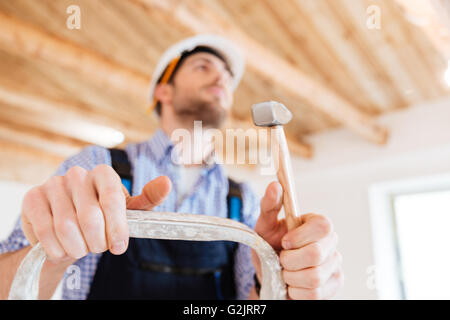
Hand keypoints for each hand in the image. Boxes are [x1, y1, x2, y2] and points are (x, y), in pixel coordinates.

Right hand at [21, 164, 171, 262]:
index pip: (112, 199)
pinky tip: (62, 249)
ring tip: (81, 247)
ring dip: (77, 247)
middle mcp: (77, 174)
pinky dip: (57, 249)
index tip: (119, 247)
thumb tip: (167, 183)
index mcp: (104, 174)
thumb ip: (148, 199)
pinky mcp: (33, 198)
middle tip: (98, 247)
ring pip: (67, 227)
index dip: (117, 227)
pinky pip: (45, 232)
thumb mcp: (128, 210)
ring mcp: (53, 184)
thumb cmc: (103, 218)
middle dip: (97, 242)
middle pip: (90, 217)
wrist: (68, 228)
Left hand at [252, 182, 342, 299]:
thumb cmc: (270, 246)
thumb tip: (274, 185)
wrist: (269, 274)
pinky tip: (293, 285)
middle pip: (317, 254)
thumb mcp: (264, 225)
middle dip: (289, 261)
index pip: (323, 225)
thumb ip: (269, 205)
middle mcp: (331, 243)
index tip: (284, 242)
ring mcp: (335, 265)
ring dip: (291, 277)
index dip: (301, 236)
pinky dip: (296, 292)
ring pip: (314, 277)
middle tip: (282, 259)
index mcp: (317, 224)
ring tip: (286, 272)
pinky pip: (315, 294)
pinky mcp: (334, 286)